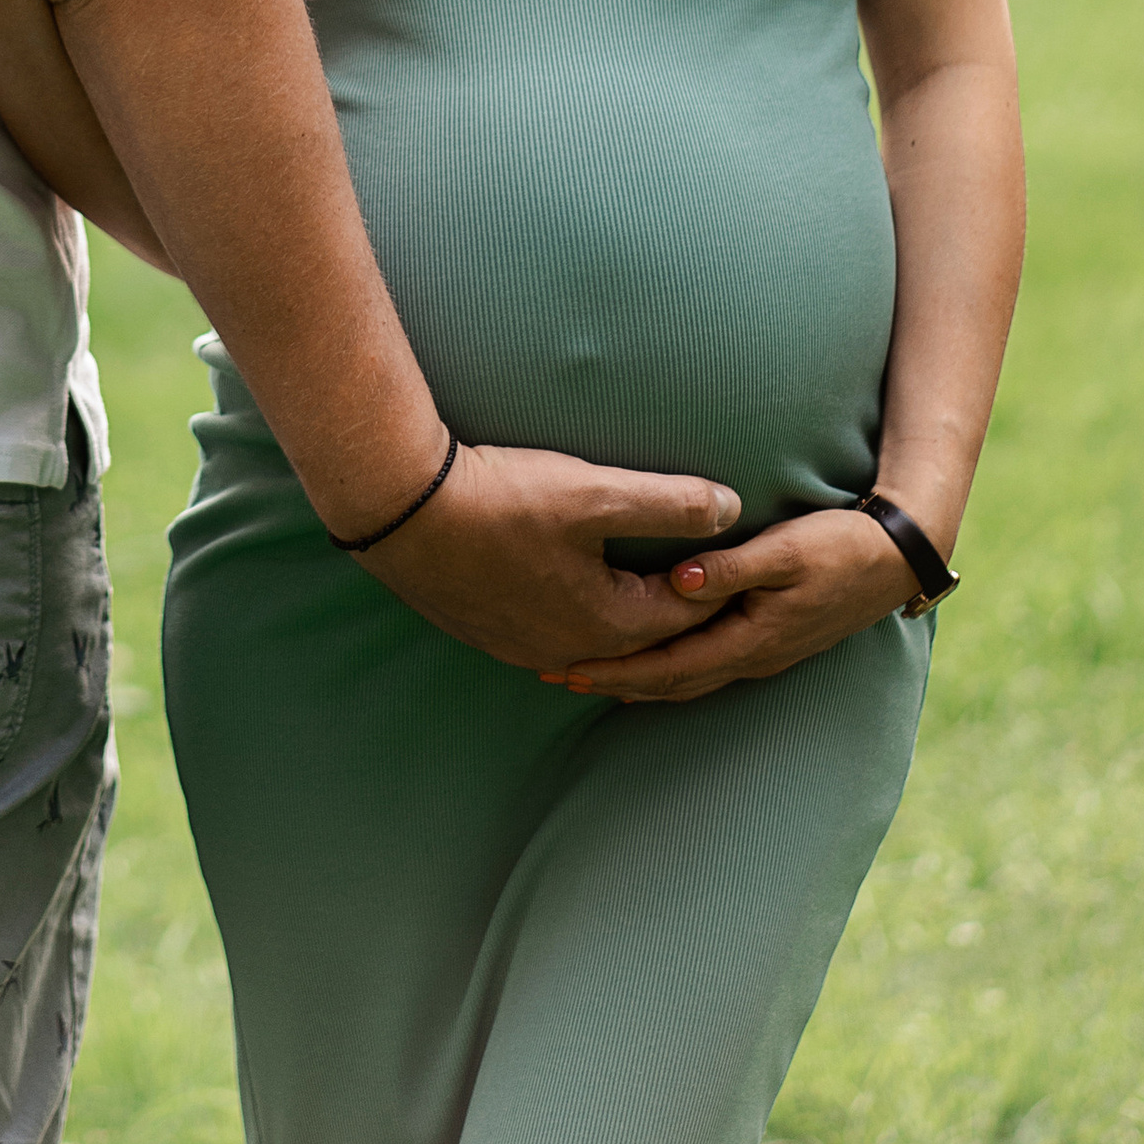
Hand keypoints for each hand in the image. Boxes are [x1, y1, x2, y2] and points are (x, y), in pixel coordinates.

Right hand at [352, 440, 753, 673]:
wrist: (403, 511)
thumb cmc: (502, 500)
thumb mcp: (597, 493)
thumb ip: (671, 503)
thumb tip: (730, 508)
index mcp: (608, 624)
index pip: (686, 613)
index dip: (717, 583)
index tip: (739, 557)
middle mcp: (570, 651)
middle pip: (643, 638)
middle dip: (676, 610)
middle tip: (703, 579)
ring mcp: (526, 648)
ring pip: (596, 641)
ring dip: (625, 616)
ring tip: (646, 586)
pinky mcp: (491, 634)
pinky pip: (555, 636)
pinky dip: (580, 617)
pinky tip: (576, 592)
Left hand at [537, 503, 913, 701]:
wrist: (896, 559)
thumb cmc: (840, 547)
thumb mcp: (786, 551)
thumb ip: (732, 567)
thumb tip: (678, 581)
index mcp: (749, 638)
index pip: (667, 666)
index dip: (616, 670)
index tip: (567, 666)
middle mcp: (750, 656)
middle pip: (668, 681)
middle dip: (612, 681)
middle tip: (555, 675)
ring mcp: (760, 652)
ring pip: (685, 679)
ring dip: (636, 679)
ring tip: (587, 675)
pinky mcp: (765, 639)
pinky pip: (702, 666)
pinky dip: (665, 670)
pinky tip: (646, 663)